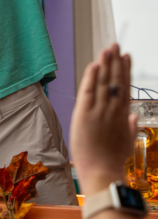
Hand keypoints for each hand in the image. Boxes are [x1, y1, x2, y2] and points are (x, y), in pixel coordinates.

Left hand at [70, 44, 135, 195]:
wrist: (102, 172)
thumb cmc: (112, 161)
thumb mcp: (126, 143)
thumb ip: (130, 127)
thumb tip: (134, 116)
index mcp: (122, 116)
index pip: (124, 88)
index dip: (125, 71)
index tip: (126, 57)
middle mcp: (112, 110)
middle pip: (115, 81)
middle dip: (115, 62)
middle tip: (116, 46)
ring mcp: (98, 111)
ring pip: (103, 83)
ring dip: (104, 65)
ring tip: (107, 49)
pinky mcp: (84, 114)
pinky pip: (88, 91)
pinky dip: (91, 77)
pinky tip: (94, 65)